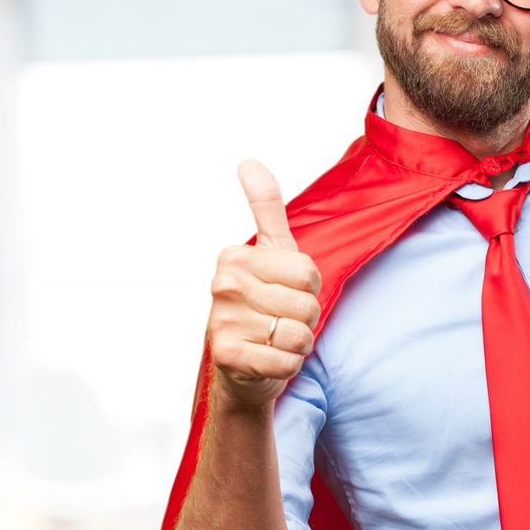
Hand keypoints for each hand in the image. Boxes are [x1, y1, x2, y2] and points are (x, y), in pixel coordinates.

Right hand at [206, 160, 322, 409]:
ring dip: (297, 344)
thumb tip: (249, 162)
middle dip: (305, 319)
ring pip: (299, 333)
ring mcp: (221, 321)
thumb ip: (266, 208)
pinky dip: (287, 366)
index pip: (308, 271)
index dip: (308, 288)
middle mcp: (223, 285)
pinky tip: (268, 360)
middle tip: (280, 321)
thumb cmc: (263, 305)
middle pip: (306, 303)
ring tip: (275, 340)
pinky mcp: (227, 356)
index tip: (285, 292)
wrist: (241, 367)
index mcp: (234, 256)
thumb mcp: (270, 252)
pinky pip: (286, 361)